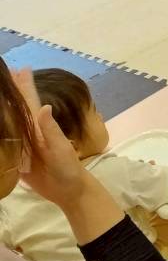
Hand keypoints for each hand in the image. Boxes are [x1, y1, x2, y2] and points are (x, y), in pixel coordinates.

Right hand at [14, 68, 87, 207]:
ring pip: (8, 124)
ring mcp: (21, 146)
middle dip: (9, 94)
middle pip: (16, 110)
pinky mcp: (14, 159)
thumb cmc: (69, 168)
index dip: (24, 86)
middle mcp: (29, 133)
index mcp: (40, 128)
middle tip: (3, 76)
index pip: (30, 103)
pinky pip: (3, 145)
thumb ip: (52, 130)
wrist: (68, 191)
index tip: (19, 69)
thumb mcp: (61, 148)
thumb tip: (45, 106)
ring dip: (2, 111)